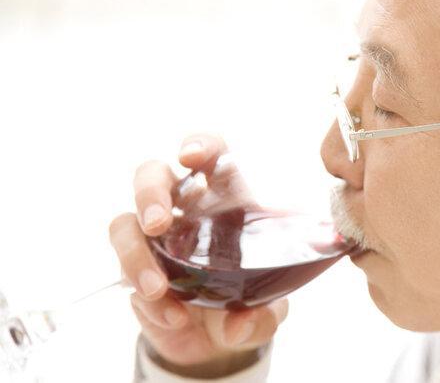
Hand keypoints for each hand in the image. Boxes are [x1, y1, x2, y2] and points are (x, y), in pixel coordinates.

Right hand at [109, 134, 288, 368]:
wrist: (217, 343)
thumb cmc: (248, 301)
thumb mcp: (268, 309)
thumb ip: (264, 314)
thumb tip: (243, 323)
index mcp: (224, 198)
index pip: (210, 154)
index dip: (199, 144)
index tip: (191, 156)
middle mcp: (183, 211)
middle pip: (151, 176)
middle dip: (149, 194)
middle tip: (158, 224)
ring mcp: (153, 241)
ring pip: (124, 224)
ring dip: (135, 254)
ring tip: (156, 288)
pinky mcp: (134, 274)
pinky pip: (125, 277)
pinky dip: (147, 302)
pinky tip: (173, 317)